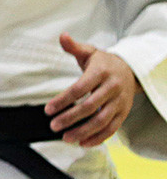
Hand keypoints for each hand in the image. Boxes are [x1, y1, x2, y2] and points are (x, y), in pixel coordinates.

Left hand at [45, 33, 138, 147]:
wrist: (130, 70)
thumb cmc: (103, 62)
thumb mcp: (89, 52)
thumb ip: (73, 46)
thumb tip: (62, 36)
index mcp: (100, 72)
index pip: (79, 88)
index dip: (63, 100)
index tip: (48, 109)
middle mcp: (112, 88)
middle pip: (90, 107)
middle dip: (71, 118)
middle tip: (54, 125)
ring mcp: (119, 102)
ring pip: (102, 121)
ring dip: (84, 131)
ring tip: (66, 138)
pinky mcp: (123, 113)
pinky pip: (112, 128)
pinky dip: (98, 138)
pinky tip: (83, 142)